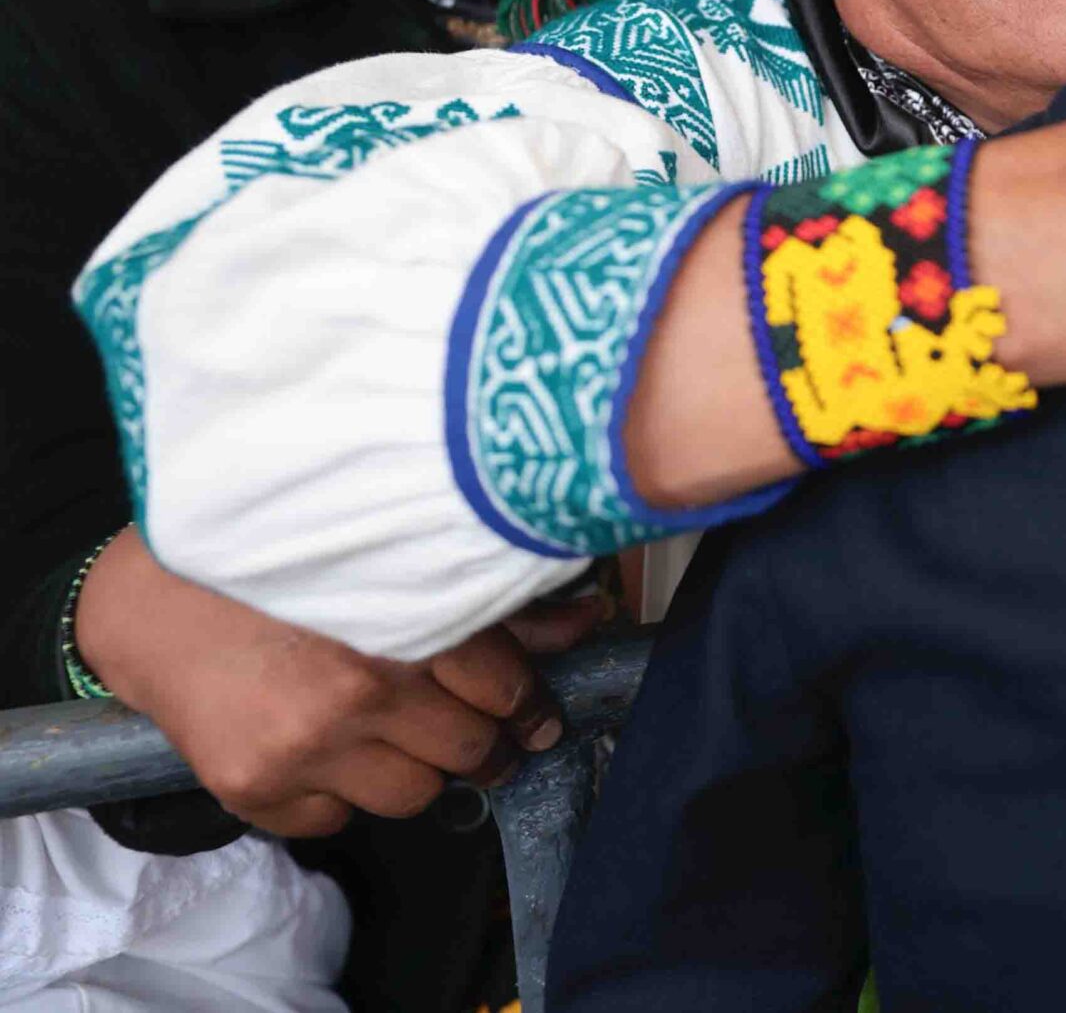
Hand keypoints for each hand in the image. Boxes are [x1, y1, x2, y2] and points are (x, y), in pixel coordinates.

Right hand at [77, 531, 603, 835]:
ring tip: (396, 735)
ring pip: (415, 797)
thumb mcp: (398, 564)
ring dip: (417, 772)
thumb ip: (497, 599)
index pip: (508, 691)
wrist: (157, 604)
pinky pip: (336, 822)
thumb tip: (589, 618)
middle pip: (471, 751)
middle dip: (488, 747)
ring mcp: (305, 745)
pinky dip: (340, 796)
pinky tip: (326, 751)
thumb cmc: (288, 571)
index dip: (529, 705)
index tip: (533, 712)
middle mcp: (359, 689)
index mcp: (405, 622)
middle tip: (487, 737)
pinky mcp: (254, 787)